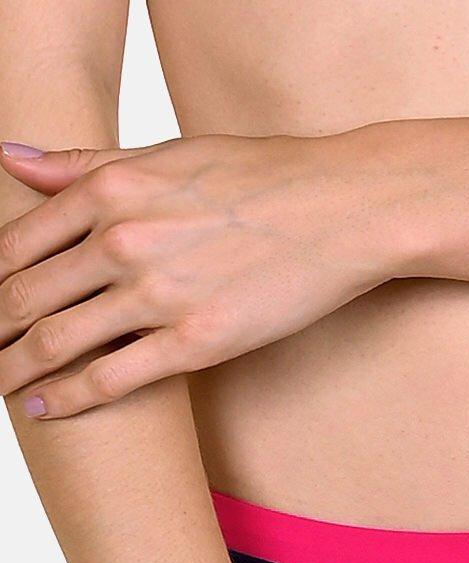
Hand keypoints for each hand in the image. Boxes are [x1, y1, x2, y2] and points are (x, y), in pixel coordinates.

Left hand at [0, 131, 387, 416]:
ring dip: (14, 368)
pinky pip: (111, 379)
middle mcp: (122, 240)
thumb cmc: (263, 177)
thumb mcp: (165, 154)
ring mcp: (156, 294)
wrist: (342, 209)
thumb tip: (10, 158)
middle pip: (23, 297)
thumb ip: (84, 163)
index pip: (15, 243)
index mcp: (109, 190)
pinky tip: (43, 408)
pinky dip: (66, 398)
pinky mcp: (195, 341)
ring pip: (55, 341)